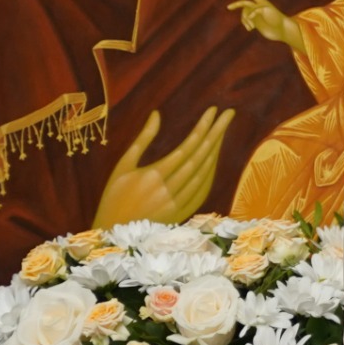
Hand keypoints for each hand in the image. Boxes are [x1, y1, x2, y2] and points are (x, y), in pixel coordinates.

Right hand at [93, 107, 235, 228]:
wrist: (114, 233)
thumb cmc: (114, 196)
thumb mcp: (123, 165)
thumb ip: (142, 140)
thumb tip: (157, 114)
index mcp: (153, 175)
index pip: (186, 147)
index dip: (202, 128)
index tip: (213, 111)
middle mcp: (168, 189)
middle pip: (200, 157)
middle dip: (216, 133)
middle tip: (229, 114)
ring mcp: (178, 203)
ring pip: (204, 174)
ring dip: (216, 151)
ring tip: (222, 131)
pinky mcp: (182, 213)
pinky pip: (203, 190)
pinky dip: (211, 173)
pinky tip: (214, 158)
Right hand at [229, 0, 303, 51]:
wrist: (282, 30)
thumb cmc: (276, 19)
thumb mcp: (266, 11)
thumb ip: (256, 10)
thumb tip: (247, 16)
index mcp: (261, 2)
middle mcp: (257, 8)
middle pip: (244, 4)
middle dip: (236, 5)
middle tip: (228, 7)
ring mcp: (256, 15)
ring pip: (244, 14)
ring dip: (244, 20)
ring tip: (250, 27)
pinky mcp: (255, 22)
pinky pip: (245, 20)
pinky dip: (245, 24)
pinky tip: (250, 29)